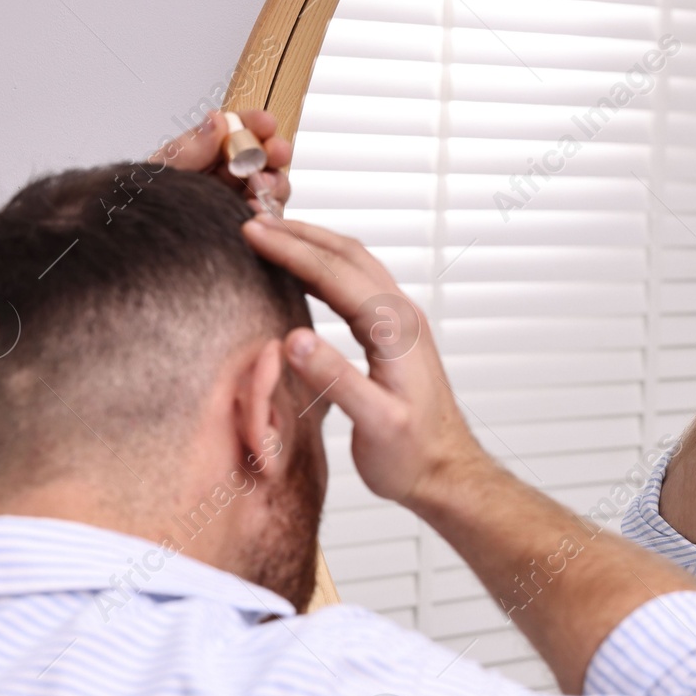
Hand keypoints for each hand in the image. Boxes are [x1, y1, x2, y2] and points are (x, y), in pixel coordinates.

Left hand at [150, 109, 292, 216]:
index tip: (265, 123)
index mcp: (206, 155)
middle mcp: (225, 177)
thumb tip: (218, 120)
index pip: (236, 131)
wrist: (141, 247)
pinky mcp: (247, 230)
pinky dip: (268, 214)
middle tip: (274, 152)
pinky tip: (256, 212)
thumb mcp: (162, 173)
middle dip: (273, 152)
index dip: (254, 124)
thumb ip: (190, 148)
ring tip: (263, 186)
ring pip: (271, 188)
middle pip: (261, 158)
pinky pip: (267, 220)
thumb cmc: (149, 209)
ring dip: (273, 183)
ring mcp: (238, 204)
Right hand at [241, 214, 488, 505]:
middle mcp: (402, 317)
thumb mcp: (374, 424)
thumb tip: (293, 340)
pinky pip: (357, 284)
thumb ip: (336, 380)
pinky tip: (302, 273)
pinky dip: (325, 268)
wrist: (446, 472)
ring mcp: (401, 322)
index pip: (335, 274)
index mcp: (396, 330)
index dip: (290, 250)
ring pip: (354, 265)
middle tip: (251, 223)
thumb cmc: (412, 455)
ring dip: (313, 245)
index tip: (249, 233)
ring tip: (271, 235)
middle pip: (346, 256)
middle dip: (298, 235)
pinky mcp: (395, 334)